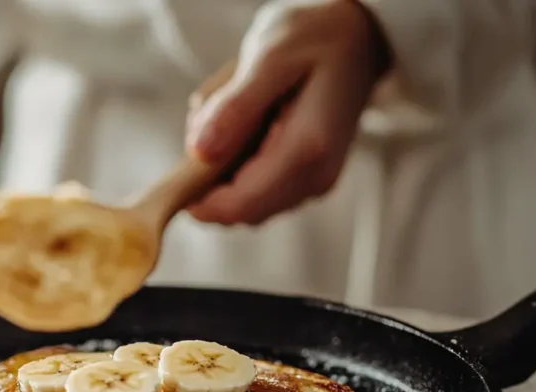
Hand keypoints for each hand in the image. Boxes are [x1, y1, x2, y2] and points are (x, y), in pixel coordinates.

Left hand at [185, 0, 389, 225]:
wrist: (356, 37)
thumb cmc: (314, 37)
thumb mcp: (268, 56)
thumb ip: (235, 108)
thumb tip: (199, 153)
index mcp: (307, 151)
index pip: (240, 205)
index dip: (199, 198)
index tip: (180, 165)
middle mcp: (314, 178)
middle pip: (240, 210)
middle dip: (211, 177)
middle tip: (213, 116)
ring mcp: (313, 183)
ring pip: (245, 203)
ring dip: (223, 169)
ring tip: (235, 111)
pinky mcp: (305, 180)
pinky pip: (256, 190)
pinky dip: (238, 164)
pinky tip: (248, 123)